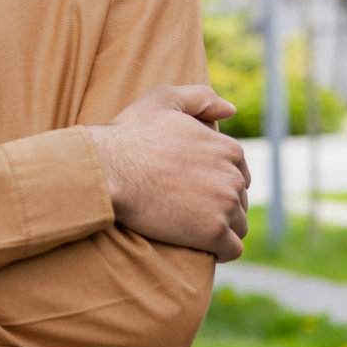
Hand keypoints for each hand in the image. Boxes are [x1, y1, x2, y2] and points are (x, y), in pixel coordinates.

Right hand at [86, 85, 250, 262]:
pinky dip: (219, 248)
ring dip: (220, 227)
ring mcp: (225, 205)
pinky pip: (232, 249)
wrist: (107, 171)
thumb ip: (201, 98)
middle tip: (186, 205)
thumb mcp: (162, 99)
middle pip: (239, 198)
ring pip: (238, 224)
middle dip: (219, 203)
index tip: (192, 185)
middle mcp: (233, 176)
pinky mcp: (213, 233)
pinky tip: (198, 243)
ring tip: (190, 225)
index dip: (216, 179)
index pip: (238, 170)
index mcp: (228, 148)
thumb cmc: (129, 135)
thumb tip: (231, 109)